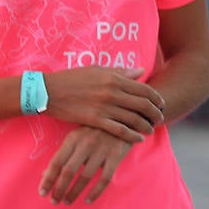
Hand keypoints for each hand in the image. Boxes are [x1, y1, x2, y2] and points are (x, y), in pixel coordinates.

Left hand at [39, 126, 132, 205]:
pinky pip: (105, 178)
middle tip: (54, 201)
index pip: (56, 162)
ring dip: (74, 192)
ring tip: (67, 201)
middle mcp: (85, 144)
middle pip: (68, 171)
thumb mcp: (75, 138)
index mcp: (72, 139)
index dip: (48, 179)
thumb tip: (45, 174)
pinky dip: (95, 192)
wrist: (122, 119)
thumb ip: (62, 155)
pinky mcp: (116, 156)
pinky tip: (88, 200)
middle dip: (59, 189)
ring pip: (85, 177)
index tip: (42, 193)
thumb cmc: (93, 130)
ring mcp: (101, 150)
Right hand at [44, 67, 164, 143]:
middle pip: (143, 105)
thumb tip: (140, 72)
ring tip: (150, 129)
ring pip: (134, 119)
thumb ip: (120, 72)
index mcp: (113, 78)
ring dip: (146, 126)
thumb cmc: (72, 79)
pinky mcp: (95, 120)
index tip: (161, 104)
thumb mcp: (96, 70)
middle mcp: (112, 92)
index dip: (156, 98)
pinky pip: (120, 130)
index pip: (144, 89)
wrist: (48, 91)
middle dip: (156, 113)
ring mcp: (104, 107)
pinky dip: (132, 135)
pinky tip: (138, 138)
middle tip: (159, 118)